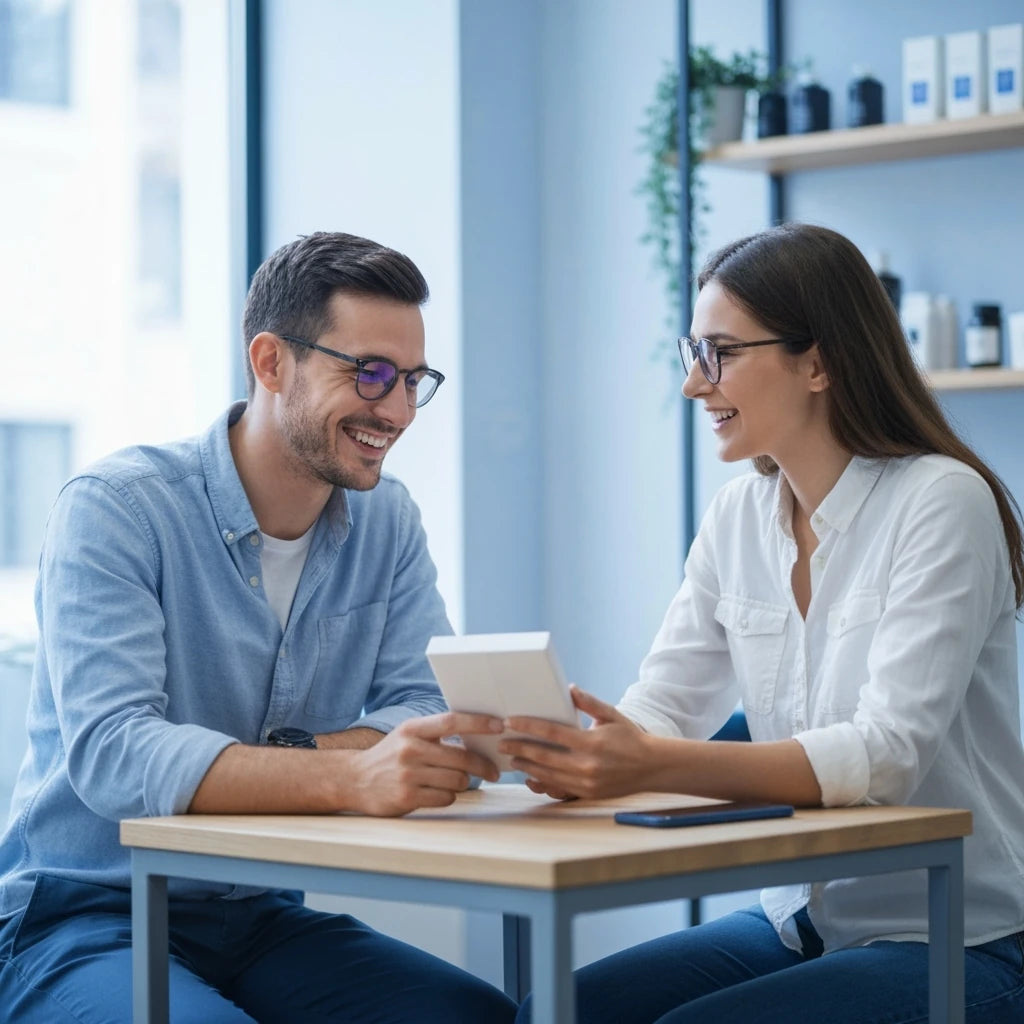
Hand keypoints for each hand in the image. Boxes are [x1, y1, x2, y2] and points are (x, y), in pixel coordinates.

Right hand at [349, 711, 502, 815]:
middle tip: (494, 771)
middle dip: (483, 765)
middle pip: (462, 758)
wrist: (355, 780)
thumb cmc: (391, 755)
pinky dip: (448, 796)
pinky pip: (446, 798)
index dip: (478, 723)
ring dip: (463, 782)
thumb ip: (436, 733)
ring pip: (458, 780)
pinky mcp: (407, 797)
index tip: (500, 726)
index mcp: (413, 729)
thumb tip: (478, 734)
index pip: (452, 721)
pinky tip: (438, 791)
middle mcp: (410, 749)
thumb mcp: (408, 735)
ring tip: (455, 780)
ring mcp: (408, 775)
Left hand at [500, 686, 655, 799]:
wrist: (652, 767)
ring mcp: (586, 782)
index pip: (551, 733)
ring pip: (548, 775)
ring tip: (512, 758)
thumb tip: (569, 688)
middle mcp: (587, 764)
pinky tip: (531, 776)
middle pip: (543, 756)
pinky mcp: (587, 794)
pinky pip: (558, 789)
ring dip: (527, 766)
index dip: (528, 726)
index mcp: (591, 742)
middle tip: (502, 741)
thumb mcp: (611, 715)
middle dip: (519, 748)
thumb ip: (589, 702)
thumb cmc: (630, 737)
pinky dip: (542, 782)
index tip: (510, 721)